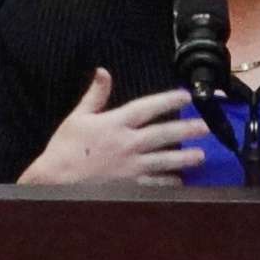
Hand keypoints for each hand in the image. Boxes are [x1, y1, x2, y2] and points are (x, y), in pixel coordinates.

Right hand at [18, 69, 205, 184]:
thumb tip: (103, 72)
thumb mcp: (77, 117)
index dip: (168, 100)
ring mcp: (130, 167)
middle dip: (186, 129)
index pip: (147, 108)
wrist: (54, 181)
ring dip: (184, 158)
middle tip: (204, 127)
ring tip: (201, 156)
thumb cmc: (64, 149)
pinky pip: (153, 184)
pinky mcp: (128, 186)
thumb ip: (95, 95)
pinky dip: (167, 183)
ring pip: (164, 160)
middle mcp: (127, 144)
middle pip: (163, 134)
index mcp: (114, 124)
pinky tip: (179, 181)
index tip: (185, 96)